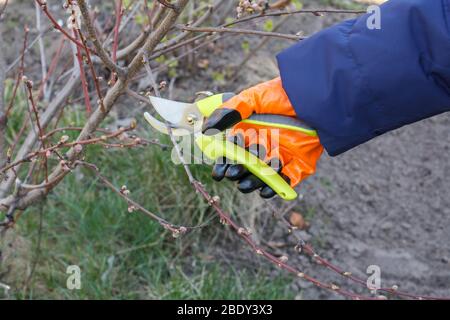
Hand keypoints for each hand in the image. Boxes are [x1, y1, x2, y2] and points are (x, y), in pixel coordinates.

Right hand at [202, 77, 323, 198]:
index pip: (233, 153)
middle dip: (237, 173)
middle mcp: (264, 146)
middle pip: (246, 167)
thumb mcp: (252, 99)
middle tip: (234, 173)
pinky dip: (277, 186)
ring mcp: (281, 156)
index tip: (218, 173)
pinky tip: (267, 188)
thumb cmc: (282, 94)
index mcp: (250, 133)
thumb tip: (207, 129)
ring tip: (247, 182)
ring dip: (253, 181)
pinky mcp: (298, 164)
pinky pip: (286, 180)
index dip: (224, 164)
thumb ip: (229, 112)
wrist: (315, 97)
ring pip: (263, 176)